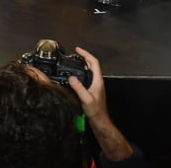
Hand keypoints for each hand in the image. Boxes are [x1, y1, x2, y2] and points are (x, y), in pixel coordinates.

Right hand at [70, 47, 133, 161]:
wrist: (99, 120)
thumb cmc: (95, 111)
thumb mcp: (85, 98)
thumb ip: (78, 88)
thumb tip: (71, 77)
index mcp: (98, 81)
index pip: (94, 62)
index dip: (86, 54)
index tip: (78, 50)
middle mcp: (98, 81)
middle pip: (92, 65)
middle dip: (84, 57)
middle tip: (75, 53)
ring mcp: (96, 85)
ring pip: (90, 70)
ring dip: (83, 64)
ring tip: (74, 61)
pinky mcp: (92, 89)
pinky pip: (87, 76)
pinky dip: (81, 71)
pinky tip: (75, 75)